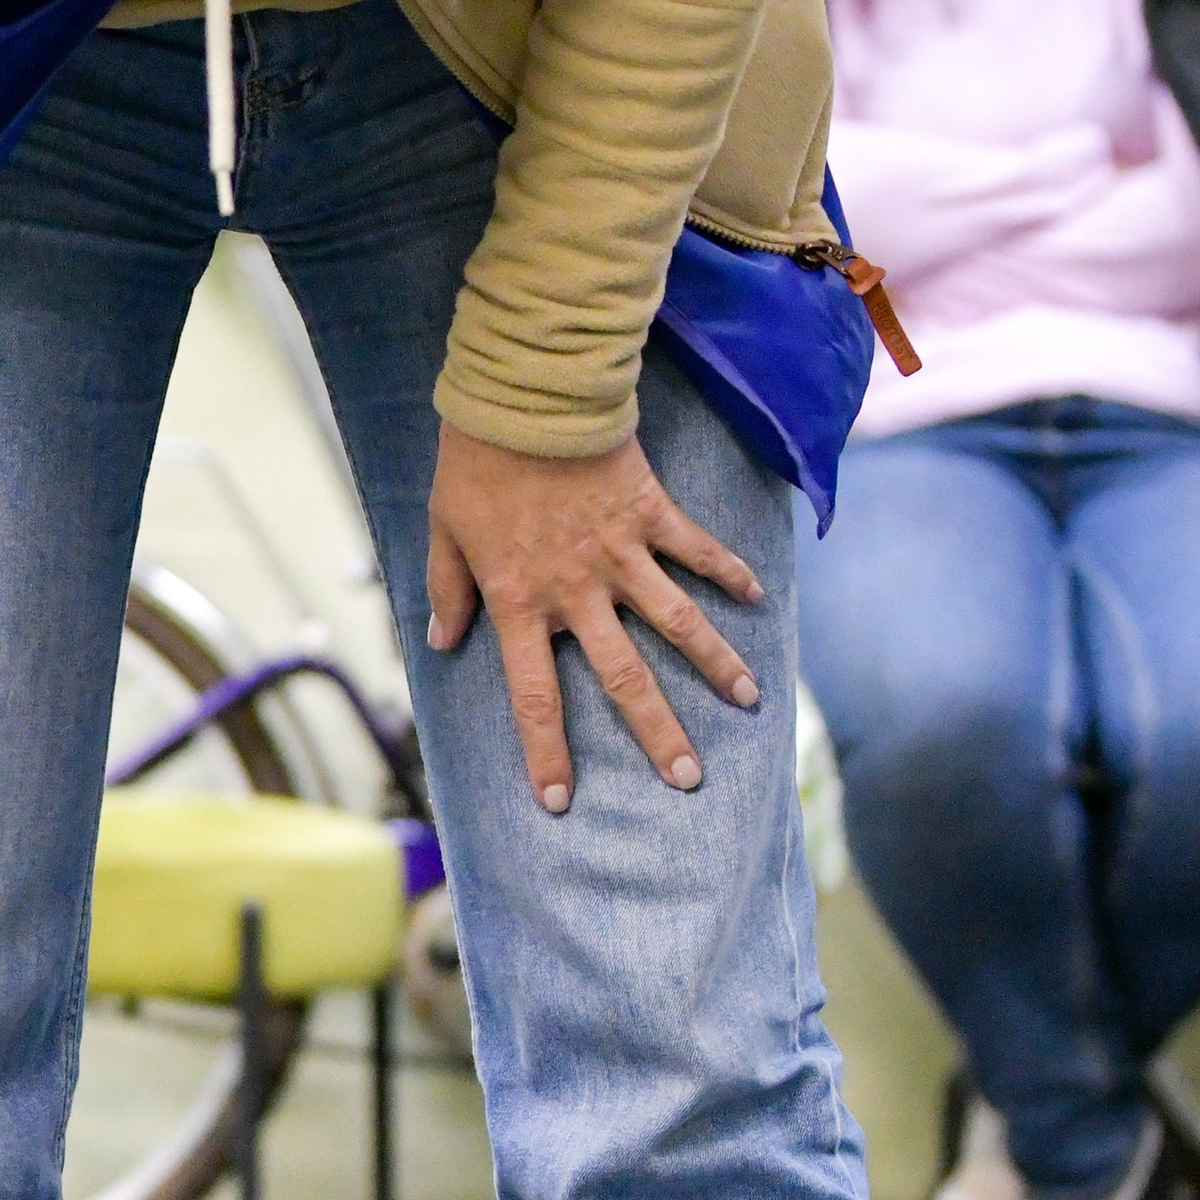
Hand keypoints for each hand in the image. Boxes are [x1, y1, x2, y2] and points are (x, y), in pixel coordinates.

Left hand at [426, 424, 762, 812]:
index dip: (546, 752)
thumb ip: (446, 589)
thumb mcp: (442, 531)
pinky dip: (728, 572)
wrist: (522, 398)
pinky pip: (696, 550)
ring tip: (751, 701)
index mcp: (520, 603)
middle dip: (658, 734)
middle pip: (625, 678)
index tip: (559, 800)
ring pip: (678, 623)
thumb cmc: (474, 464)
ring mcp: (621, 555)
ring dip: (716, 664)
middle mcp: (577, 592)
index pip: (535, 696)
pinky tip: (758, 597)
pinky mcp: (650, 514)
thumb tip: (442, 638)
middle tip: (688, 779)